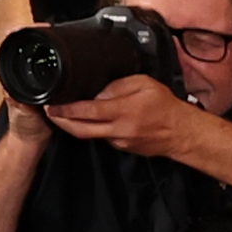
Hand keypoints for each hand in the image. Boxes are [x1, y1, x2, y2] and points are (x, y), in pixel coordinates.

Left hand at [46, 73, 196, 159]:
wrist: (182, 133)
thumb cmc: (166, 107)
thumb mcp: (143, 84)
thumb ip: (117, 86)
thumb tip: (98, 93)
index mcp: (123, 111)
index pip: (87, 111)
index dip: (66, 109)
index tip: (52, 105)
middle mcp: (119, 129)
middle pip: (80, 130)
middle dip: (61, 122)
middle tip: (49, 112)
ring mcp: (120, 141)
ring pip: (90, 134)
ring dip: (75, 126)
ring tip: (65, 114)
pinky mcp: (123, 148)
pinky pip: (103, 137)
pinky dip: (94, 129)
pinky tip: (92, 121)